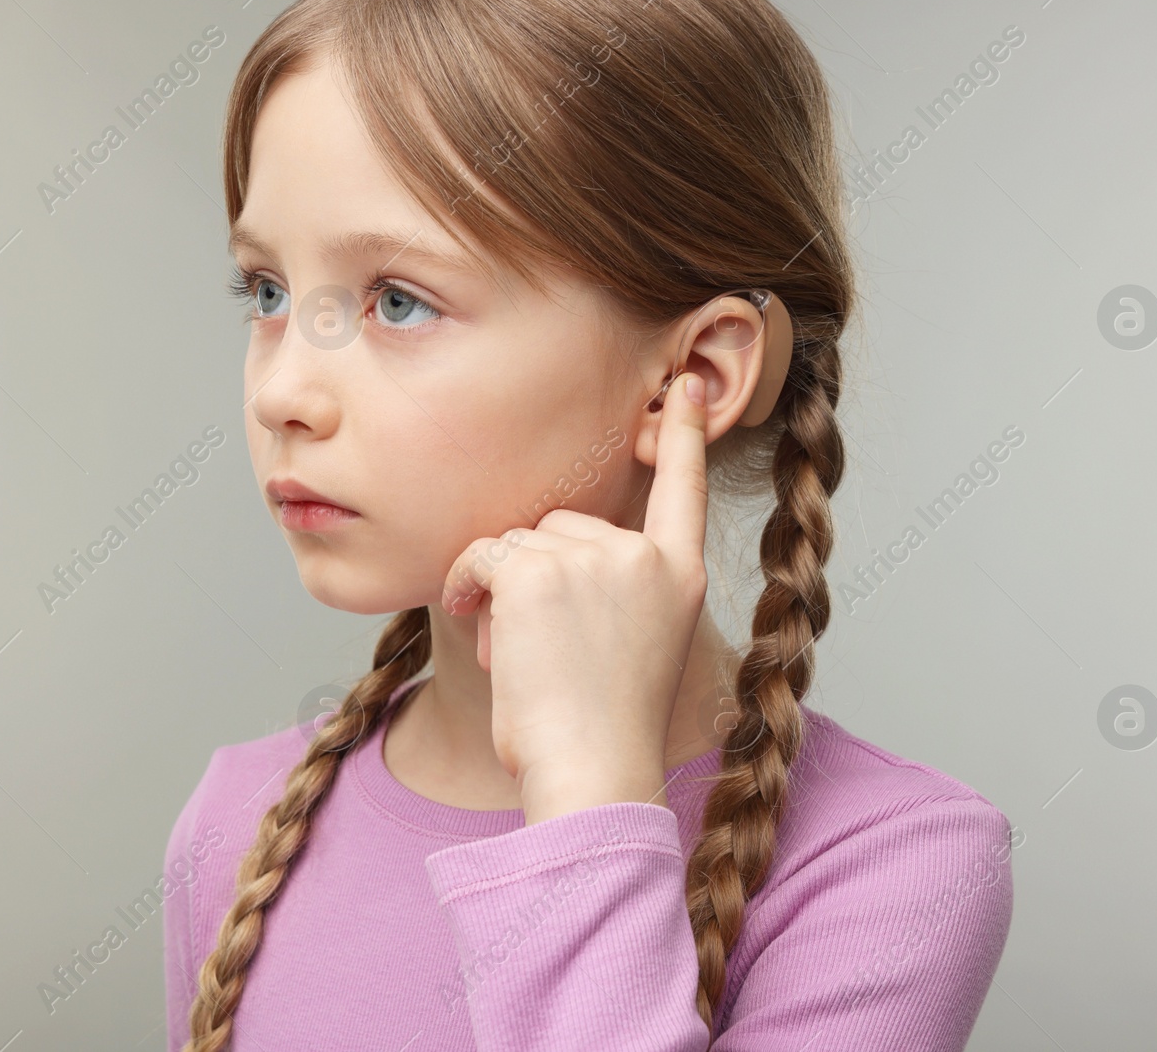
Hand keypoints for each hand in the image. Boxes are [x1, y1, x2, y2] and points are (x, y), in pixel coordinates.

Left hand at [441, 372, 710, 823]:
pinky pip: (482, 555)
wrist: (591, 771)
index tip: (691, 384)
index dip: (684, 436)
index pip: (684, 489)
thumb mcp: (631, 645)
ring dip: (499, 592)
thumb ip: (612, 585)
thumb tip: (542, 545)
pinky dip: (465, 589)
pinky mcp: (537, 569)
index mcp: (678, 576)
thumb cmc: (601, 727)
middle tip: (542, 649)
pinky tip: (483, 633)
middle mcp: (643, 556)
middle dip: (534, 577)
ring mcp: (594, 557)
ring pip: (518, 541)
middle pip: (563, 524)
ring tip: (521, 657)